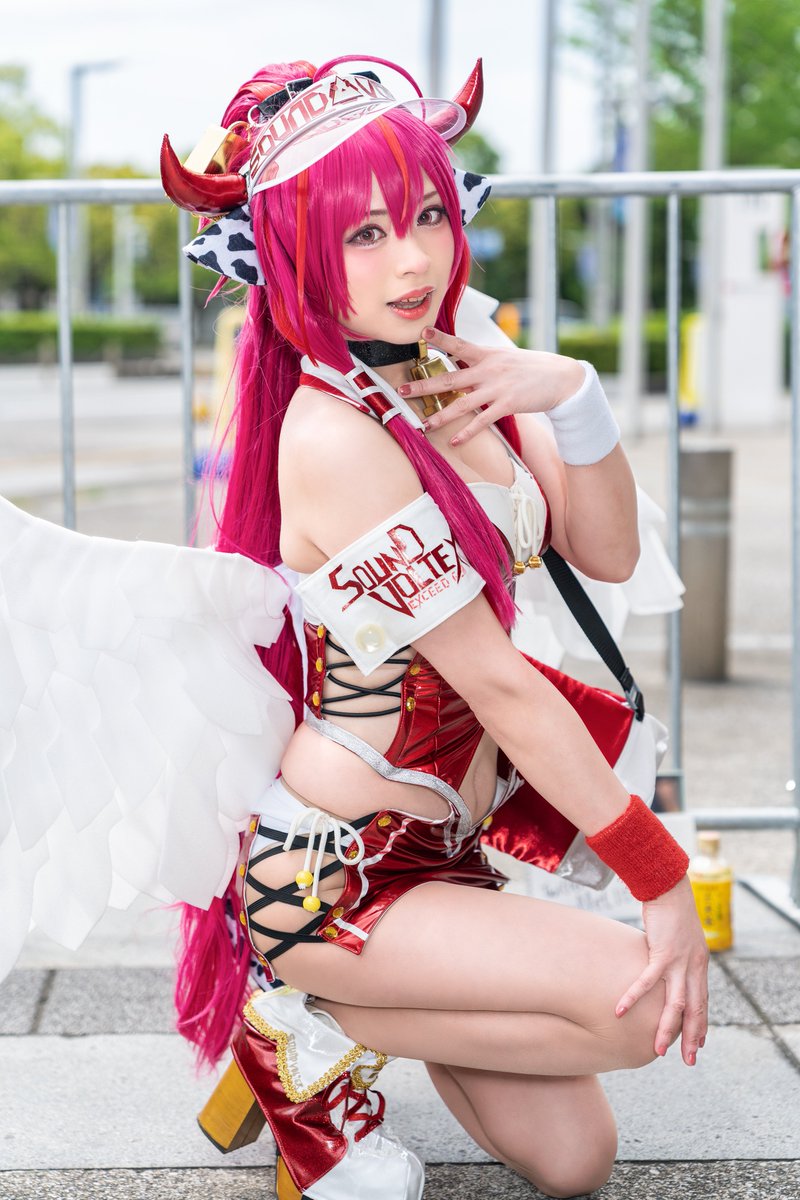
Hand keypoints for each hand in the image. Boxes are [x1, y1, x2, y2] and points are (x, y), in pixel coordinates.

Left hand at [396, 326, 585, 444]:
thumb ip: (484, 361)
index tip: (422, 334)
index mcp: (487, 355)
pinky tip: (455, 440)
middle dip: (423, 385)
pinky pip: (482, 420)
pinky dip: (468, 432)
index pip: (458, 345)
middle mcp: (488, 369)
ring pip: (461, 403)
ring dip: (440, 415)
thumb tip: (463, 362)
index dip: (439, 339)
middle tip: (401, 391)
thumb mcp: (506, 358)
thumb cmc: (533, 369)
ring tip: (424, 424)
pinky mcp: (507, 404)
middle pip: (449, 378)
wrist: (562, 378)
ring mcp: (497, 388)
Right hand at [615, 876, 709, 1066]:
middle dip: (691, 1037)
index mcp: (699, 964)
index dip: (700, 1024)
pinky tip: (621, 1010)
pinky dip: (634, 997)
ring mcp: (680, 962)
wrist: (670, 888)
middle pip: (695, 1010)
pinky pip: (647, 981)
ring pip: (676, 1003)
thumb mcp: (681, 937)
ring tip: (659, 1050)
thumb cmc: (672, 910)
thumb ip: (678, 954)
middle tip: (688, 1061)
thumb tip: (665, 964)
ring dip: (667, 1028)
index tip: (699, 1044)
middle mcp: (694, 967)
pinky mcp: (663, 954)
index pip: (703, 1002)